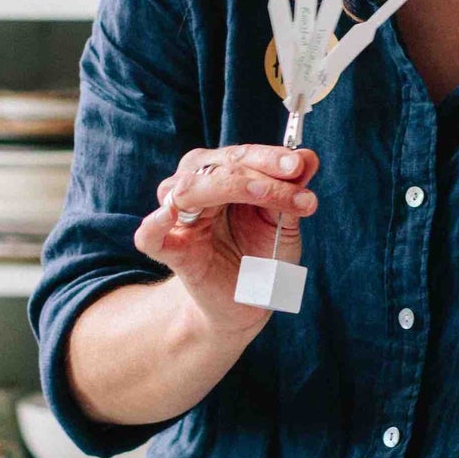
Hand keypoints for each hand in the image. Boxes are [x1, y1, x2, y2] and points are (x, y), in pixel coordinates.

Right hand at [133, 143, 320, 332]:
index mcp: (221, 175)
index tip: (299, 165)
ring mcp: (180, 219)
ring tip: (266, 195)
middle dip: (260, 172)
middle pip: (218, 167)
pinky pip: (150, 235)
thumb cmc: (261, 254)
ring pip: (190, 189)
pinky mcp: (172, 252)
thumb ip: (292, 190)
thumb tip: (309, 156)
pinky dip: (155, 224)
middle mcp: (195, 188)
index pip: (241, 156)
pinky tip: (169, 215)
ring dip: (234, 186)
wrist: (246, 301)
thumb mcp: (284, 221)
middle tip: (295, 179)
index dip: (270, 157)